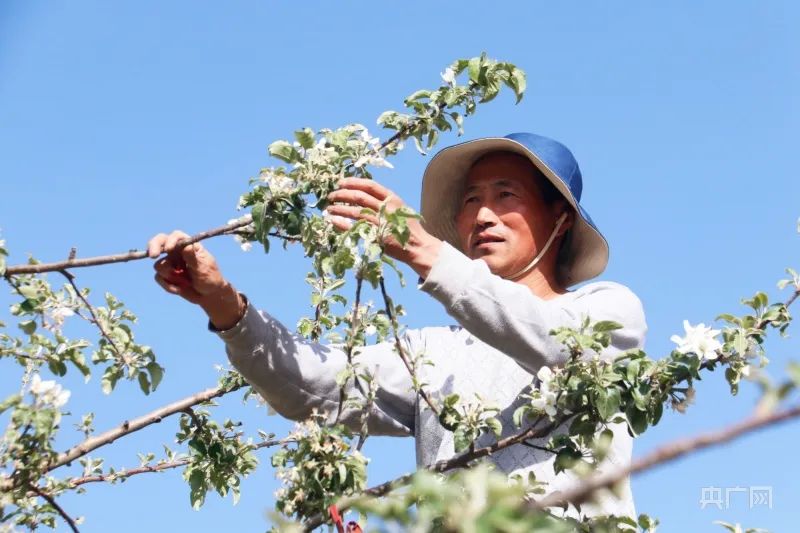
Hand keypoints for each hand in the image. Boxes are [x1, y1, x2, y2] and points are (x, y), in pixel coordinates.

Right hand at [147, 230, 230, 305]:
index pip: (176, 236)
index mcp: (189, 246)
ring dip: (169, 275)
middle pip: (160, 242)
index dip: (170, 240)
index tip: (168, 249)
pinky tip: (179, 289)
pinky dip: (168, 285)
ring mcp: (171, 263)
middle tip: (153, 255)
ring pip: (159, 265)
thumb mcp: (204, 268)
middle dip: (154, 247)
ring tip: (184, 282)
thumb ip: (193, 258)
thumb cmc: (210, 278)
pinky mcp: (166, 275)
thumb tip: (186, 246)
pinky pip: (159, 277)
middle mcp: (178, 252)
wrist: (209, 295)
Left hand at [325, 178, 441, 277]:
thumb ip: (383, 203)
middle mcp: (385, 208)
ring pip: (354, 211)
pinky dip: (342, 223)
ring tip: (329, 208)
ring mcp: (380, 222)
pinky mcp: (376, 235)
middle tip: (331, 195)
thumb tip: (363, 196)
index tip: (341, 182)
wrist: (418, 246)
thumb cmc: (408, 228)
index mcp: (392, 199)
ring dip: (339, 208)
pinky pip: (354, 227)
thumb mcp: (399, 209)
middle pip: (359, 196)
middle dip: (342, 194)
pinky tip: (333, 220)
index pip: (370, 185)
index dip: (353, 182)